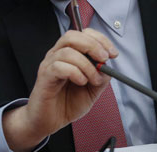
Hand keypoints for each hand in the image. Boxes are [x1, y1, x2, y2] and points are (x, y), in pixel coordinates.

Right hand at [2, 29, 117, 150]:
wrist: (48, 121)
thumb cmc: (65, 104)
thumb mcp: (91, 90)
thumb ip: (100, 77)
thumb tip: (107, 66)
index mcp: (69, 54)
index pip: (82, 34)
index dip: (99, 39)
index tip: (112, 53)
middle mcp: (57, 55)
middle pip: (72, 36)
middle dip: (92, 45)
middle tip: (103, 59)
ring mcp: (49, 64)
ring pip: (67, 51)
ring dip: (86, 65)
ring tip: (91, 80)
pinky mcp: (44, 76)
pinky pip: (58, 66)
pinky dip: (74, 73)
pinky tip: (80, 82)